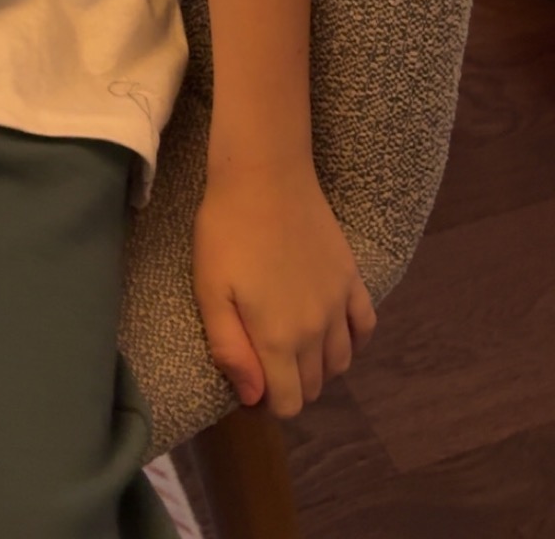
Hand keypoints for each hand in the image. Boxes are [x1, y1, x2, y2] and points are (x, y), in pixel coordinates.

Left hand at [192, 158, 375, 417]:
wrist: (265, 173)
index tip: (249, 381)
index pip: (288, 403)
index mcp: (279, 338)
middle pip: (314, 385)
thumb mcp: (210, 291)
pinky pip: (366, 326)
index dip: (267, 402)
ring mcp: (340, 303)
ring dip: (319, 366)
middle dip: (290, 384)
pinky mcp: (352, 277)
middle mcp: (317, 330)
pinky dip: (352, 339)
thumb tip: (254, 397)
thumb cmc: (226, 230)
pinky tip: (332, 329)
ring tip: (291, 344)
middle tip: (264, 358)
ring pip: (341, 362)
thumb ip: (230, 349)